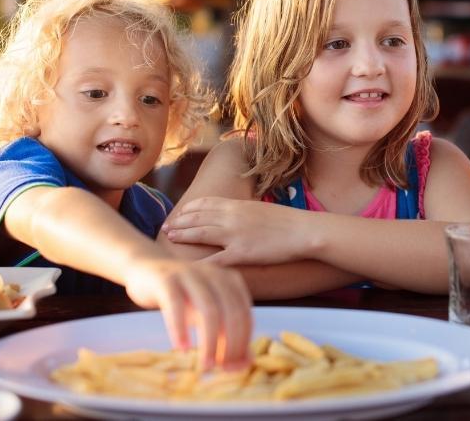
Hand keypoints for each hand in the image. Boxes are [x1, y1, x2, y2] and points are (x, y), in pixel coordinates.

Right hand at [121, 257, 252, 370]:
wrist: (146, 268)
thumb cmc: (182, 295)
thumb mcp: (206, 313)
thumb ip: (226, 335)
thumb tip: (245, 364)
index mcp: (229, 280)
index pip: (245, 314)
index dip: (242, 343)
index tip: (233, 366)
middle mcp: (214, 274)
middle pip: (231, 313)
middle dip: (230, 345)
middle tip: (220, 368)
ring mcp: (190, 274)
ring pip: (208, 310)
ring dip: (209, 342)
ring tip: (205, 365)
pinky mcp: (166, 279)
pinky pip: (176, 306)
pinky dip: (181, 330)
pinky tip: (181, 348)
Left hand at [164, 197, 310, 265]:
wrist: (304, 230)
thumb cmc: (287, 222)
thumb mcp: (261, 210)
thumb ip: (244, 213)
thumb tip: (234, 217)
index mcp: (237, 205)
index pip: (205, 203)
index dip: (189, 208)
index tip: (179, 213)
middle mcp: (232, 217)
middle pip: (198, 217)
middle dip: (179, 221)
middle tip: (165, 226)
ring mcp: (235, 235)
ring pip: (200, 233)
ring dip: (183, 235)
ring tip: (170, 238)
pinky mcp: (242, 253)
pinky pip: (216, 259)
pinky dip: (200, 262)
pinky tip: (189, 266)